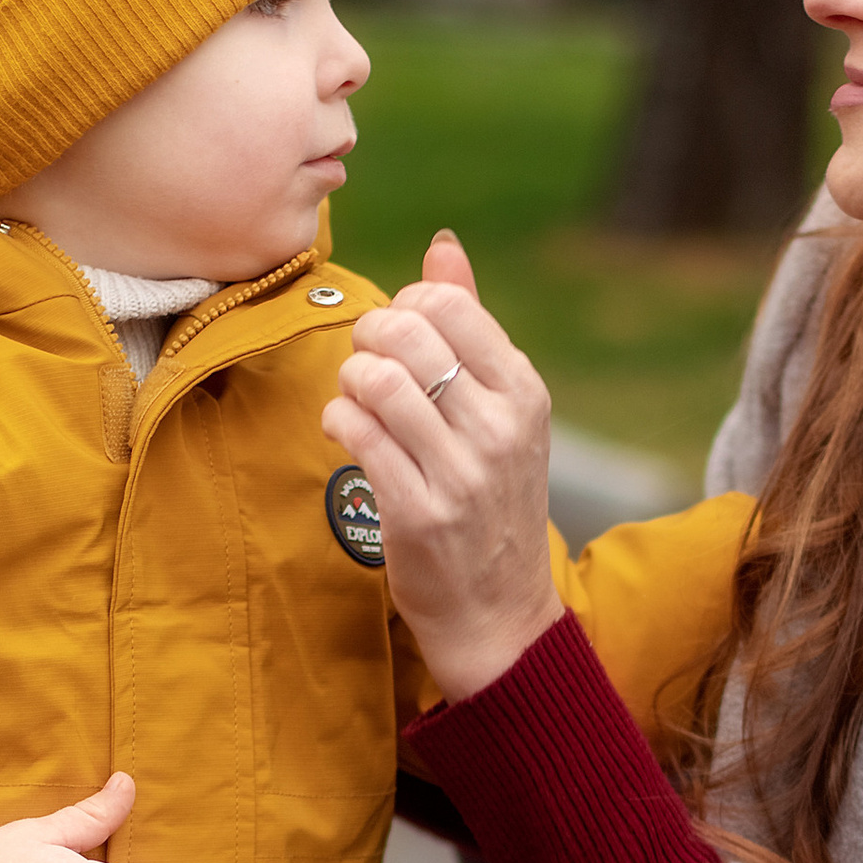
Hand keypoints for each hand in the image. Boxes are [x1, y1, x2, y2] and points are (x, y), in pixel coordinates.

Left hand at [320, 233, 560, 701]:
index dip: (404, 309)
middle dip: (368, 340)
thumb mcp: (502, 413)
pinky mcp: (418, 512)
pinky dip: (338, 422)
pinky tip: (346, 432)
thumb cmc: (492, 502)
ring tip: (356, 402)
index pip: (449, 307)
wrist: (500, 614)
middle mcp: (499, 427)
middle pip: (407, 336)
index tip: (396, 340)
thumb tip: (442, 248)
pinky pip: (356, 433)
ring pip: (377, 381)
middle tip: (366, 367)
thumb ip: (471, 327)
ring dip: (349, 383)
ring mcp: (461, 472)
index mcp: (524, 392)